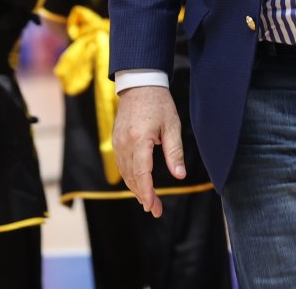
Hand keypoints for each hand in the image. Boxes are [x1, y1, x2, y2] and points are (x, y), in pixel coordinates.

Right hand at [112, 86, 185, 217]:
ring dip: (136, 189)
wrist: (139, 84)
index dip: (147, 193)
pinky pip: (121, 165)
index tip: (153, 208)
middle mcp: (124, 143)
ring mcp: (117, 142)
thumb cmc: (159, 103)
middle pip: (132, 177)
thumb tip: (180, 175)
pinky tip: (139, 184)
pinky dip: (130, 177)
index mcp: (139, 139)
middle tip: (155, 210)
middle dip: (143, 196)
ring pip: (125, 173)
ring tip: (148, 202)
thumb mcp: (172, 126)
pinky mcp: (116, 141)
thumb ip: (174, 152)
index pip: (142, 174)